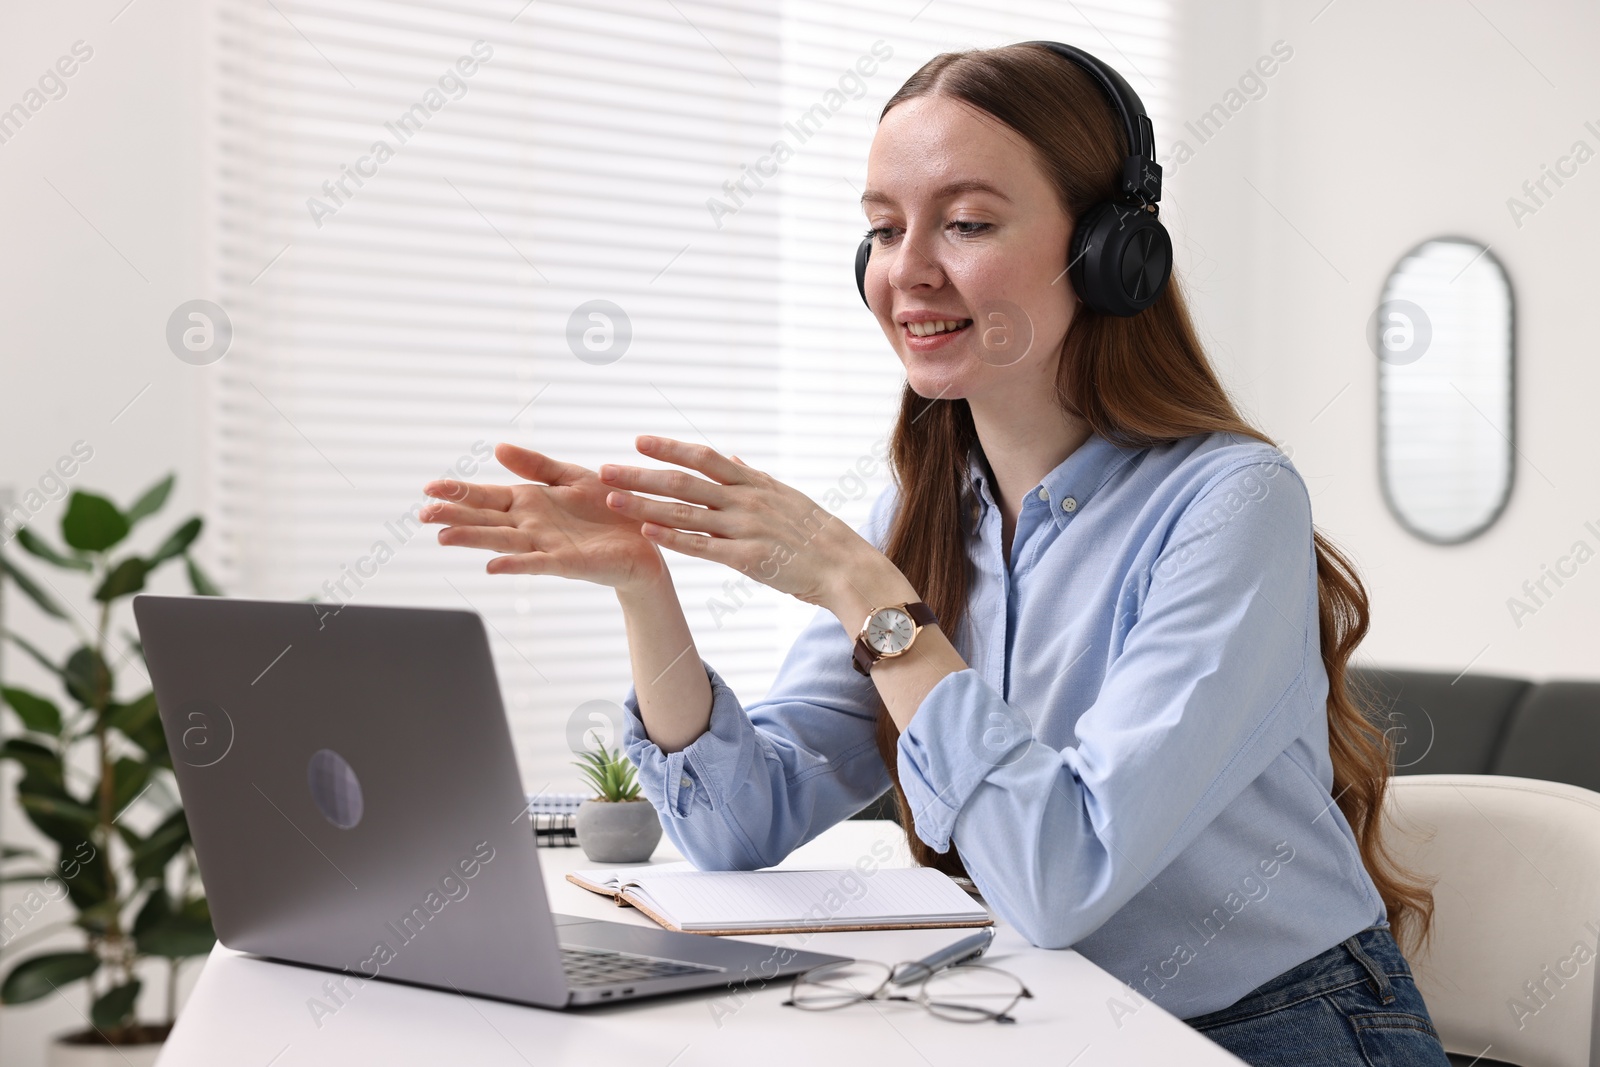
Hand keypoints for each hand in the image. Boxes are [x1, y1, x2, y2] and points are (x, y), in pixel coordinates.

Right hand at [420, 443, 668, 594]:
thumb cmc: (607, 508)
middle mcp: (530, 525)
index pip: (486, 496)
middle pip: (486, 520)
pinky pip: (538, 564)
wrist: (644, 539)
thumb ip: (536, 465)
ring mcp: (546, 546)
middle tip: (422, 514)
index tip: (429, 488)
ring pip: (503, 541)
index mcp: (529, 502)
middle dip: (455, 516)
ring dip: (474, 540)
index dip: (459, 493)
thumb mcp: (570, 477)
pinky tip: (493, 567)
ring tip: (444, 536)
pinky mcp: (568, 563)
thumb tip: (498, 448)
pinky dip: (516, 565)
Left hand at [597, 435, 871, 607]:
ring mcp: (745, 528)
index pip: (704, 458)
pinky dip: (672, 539)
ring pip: (685, 512)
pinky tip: (646, 533)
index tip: (638, 441)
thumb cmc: (818, 535)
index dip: (669, 447)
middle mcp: (746, 500)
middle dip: (641, 474)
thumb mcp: (788, 497)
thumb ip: (754, 479)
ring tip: (611, 500)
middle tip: (605, 470)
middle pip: (684, 481)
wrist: (847, 567)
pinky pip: (702, 546)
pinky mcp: (747, 559)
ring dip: (644, 505)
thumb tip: (734, 459)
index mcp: (755, 483)